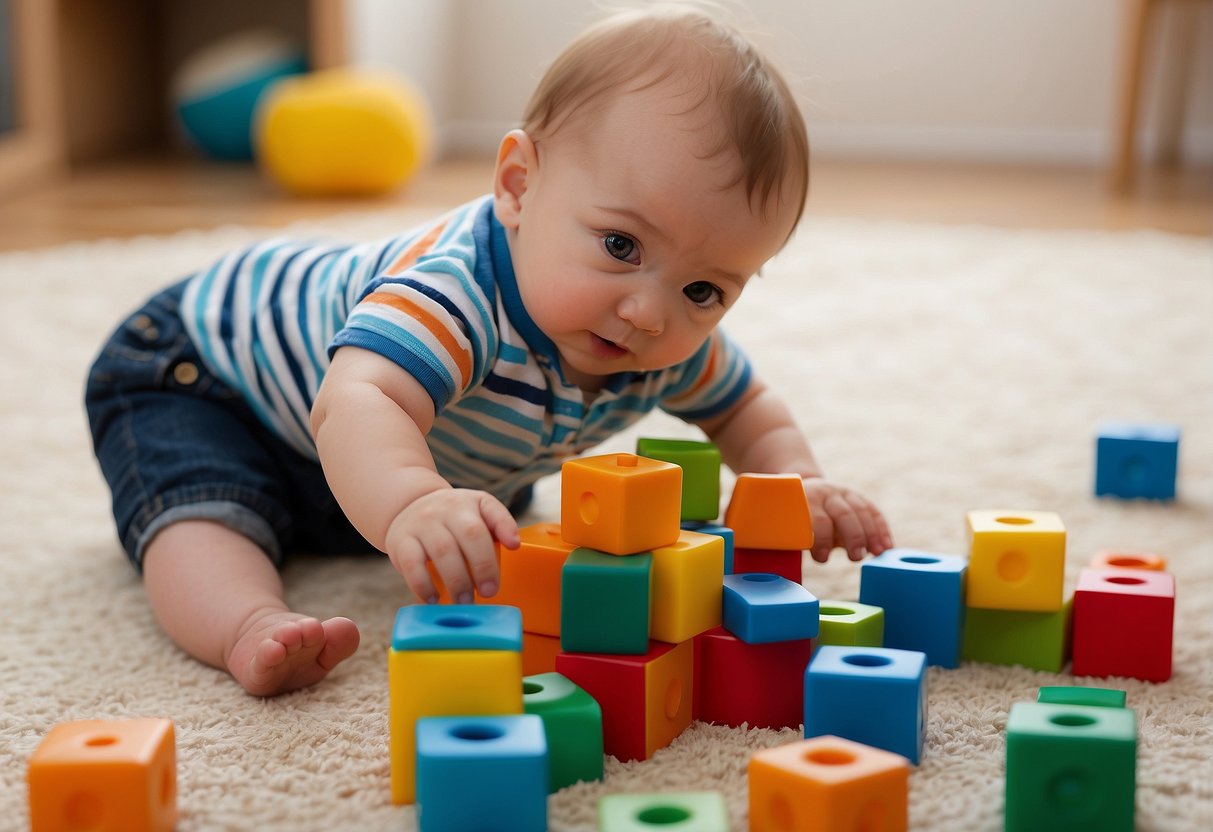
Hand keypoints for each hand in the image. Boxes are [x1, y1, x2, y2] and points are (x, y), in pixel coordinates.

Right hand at [384, 489, 519, 604]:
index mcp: (470, 501)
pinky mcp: (400, 540)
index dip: (505, 527)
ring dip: (457, 580)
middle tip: (489, 592)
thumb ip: (497, 524)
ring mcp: (422, 523)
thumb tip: (514, 544)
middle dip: (483, 566)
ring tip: (465, 601)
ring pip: (443, 550)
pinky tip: (433, 599)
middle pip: (470, 534)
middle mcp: (447, 508)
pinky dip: (423, 585)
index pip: (491, 511)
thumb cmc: (451, 518)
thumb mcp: (476, 511)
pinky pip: (412, 564)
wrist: (407, 506)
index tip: (514, 547)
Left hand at [802, 477, 892, 562]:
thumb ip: (799, 538)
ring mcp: (844, 493)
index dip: (822, 540)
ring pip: (861, 511)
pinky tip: (888, 546)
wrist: (808, 490)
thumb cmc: (799, 518)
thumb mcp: (796, 525)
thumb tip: (801, 561)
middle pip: (844, 514)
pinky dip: (882, 530)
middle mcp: (827, 493)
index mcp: (807, 500)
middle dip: (853, 537)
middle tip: (856, 558)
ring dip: (872, 534)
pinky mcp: (859, 497)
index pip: (817, 519)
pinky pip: (874, 512)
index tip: (823, 559)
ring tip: (878, 553)